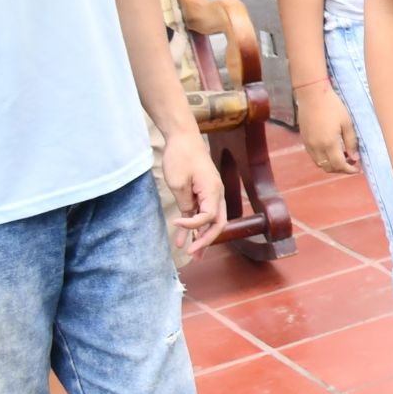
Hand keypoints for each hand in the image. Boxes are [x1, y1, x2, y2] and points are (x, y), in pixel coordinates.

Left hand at [159, 129, 226, 254]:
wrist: (183, 138)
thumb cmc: (182, 157)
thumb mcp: (179, 182)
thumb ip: (186, 202)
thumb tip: (189, 216)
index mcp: (213, 191)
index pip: (209, 217)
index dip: (193, 225)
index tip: (175, 223)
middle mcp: (217, 194)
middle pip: (218, 223)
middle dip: (206, 241)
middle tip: (193, 255)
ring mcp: (211, 193)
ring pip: (211, 221)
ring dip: (202, 237)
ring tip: (193, 254)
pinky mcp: (202, 192)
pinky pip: (201, 213)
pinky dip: (194, 226)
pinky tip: (184, 238)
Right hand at [297, 80, 358, 173]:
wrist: (312, 96)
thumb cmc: (333, 106)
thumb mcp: (347, 123)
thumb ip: (351, 142)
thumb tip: (354, 158)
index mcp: (329, 143)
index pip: (339, 165)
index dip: (349, 170)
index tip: (357, 169)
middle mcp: (316, 147)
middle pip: (328, 168)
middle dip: (341, 169)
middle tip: (352, 164)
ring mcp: (308, 144)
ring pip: (320, 164)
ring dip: (331, 165)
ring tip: (343, 158)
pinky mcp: (304, 140)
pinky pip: (314, 156)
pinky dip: (323, 159)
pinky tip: (332, 152)